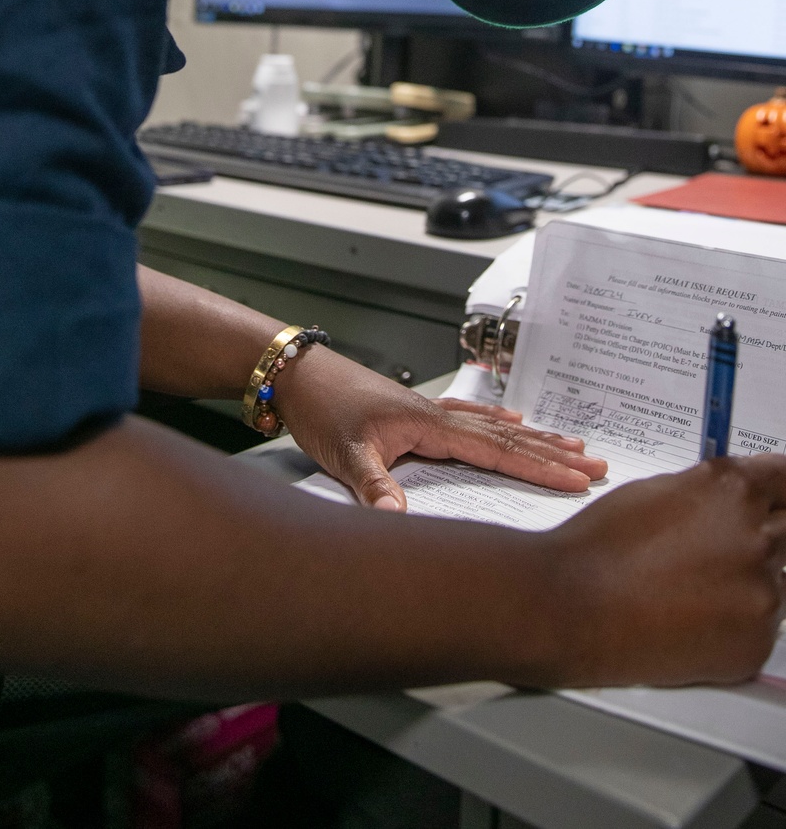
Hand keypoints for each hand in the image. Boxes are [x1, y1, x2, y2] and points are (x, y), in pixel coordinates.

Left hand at [272, 347, 607, 509]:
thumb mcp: (344, 453)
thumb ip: (374, 486)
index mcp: (429, 424)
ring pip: (494, 427)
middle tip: (598, 467)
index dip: (540, 467)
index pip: (496, 450)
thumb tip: (401, 520)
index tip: (579, 480)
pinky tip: (511, 421)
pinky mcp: (414, 412)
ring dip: (534, 438)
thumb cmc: (320, 406)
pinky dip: (498, 424)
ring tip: (573, 444)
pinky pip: (471, 419)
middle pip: (507, 437)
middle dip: (554, 454)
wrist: (297, 374)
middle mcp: (436, 415)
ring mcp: (427, 411)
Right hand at [547, 455, 785, 686]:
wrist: (577, 605)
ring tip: (694, 587)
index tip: (782, 496)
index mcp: (734, 491)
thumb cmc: (604, 546)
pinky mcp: (757, 643)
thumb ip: (712, 492)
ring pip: (779, 581)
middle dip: (769, 532)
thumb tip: (733, 499)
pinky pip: (763, 624)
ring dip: (751, 579)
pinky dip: (737, 621)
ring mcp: (763, 595)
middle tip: (728, 545)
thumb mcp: (660, 491)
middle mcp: (758, 538)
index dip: (783, 488)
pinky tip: (693, 617)